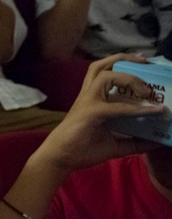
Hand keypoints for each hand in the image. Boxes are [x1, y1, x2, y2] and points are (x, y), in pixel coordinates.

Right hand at [29, 54, 166, 177]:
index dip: (127, 68)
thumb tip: (156, 142)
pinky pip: (117, 106)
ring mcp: (88, 102)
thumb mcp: (115, 145)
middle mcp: (89, 96)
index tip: (146, 66)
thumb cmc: (82, 149)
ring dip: (128, 76)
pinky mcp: (91, 112)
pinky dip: (137, 108)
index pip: (107, 75)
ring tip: (146, 86)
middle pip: (102, 67)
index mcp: (93, 99)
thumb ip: (134, 142)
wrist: (61, 159)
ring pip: (104, 75)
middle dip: (124, 59)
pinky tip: (153, 111)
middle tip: (145, 62)